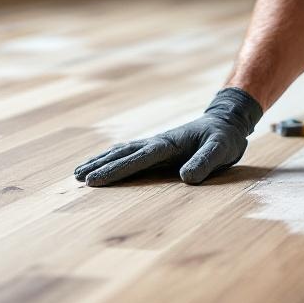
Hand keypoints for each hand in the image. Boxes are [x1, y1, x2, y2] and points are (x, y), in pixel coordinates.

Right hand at [73, 87, 262, 186]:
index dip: (116, 170)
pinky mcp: (158, 148)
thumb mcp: (221, 150)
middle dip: (100, 166)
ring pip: (122, 152)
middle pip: (122, 154)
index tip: (94, 181)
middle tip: (76, 178)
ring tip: (79, 173)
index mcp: (168, 144)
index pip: (137, 159)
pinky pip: (130, 153)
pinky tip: (102, 164)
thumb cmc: (224, 138)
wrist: (227, 121)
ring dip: (101, 161)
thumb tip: (186, 178)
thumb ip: (205, 162)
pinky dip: (113, 158)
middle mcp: (157, 143)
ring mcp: (156, 144)